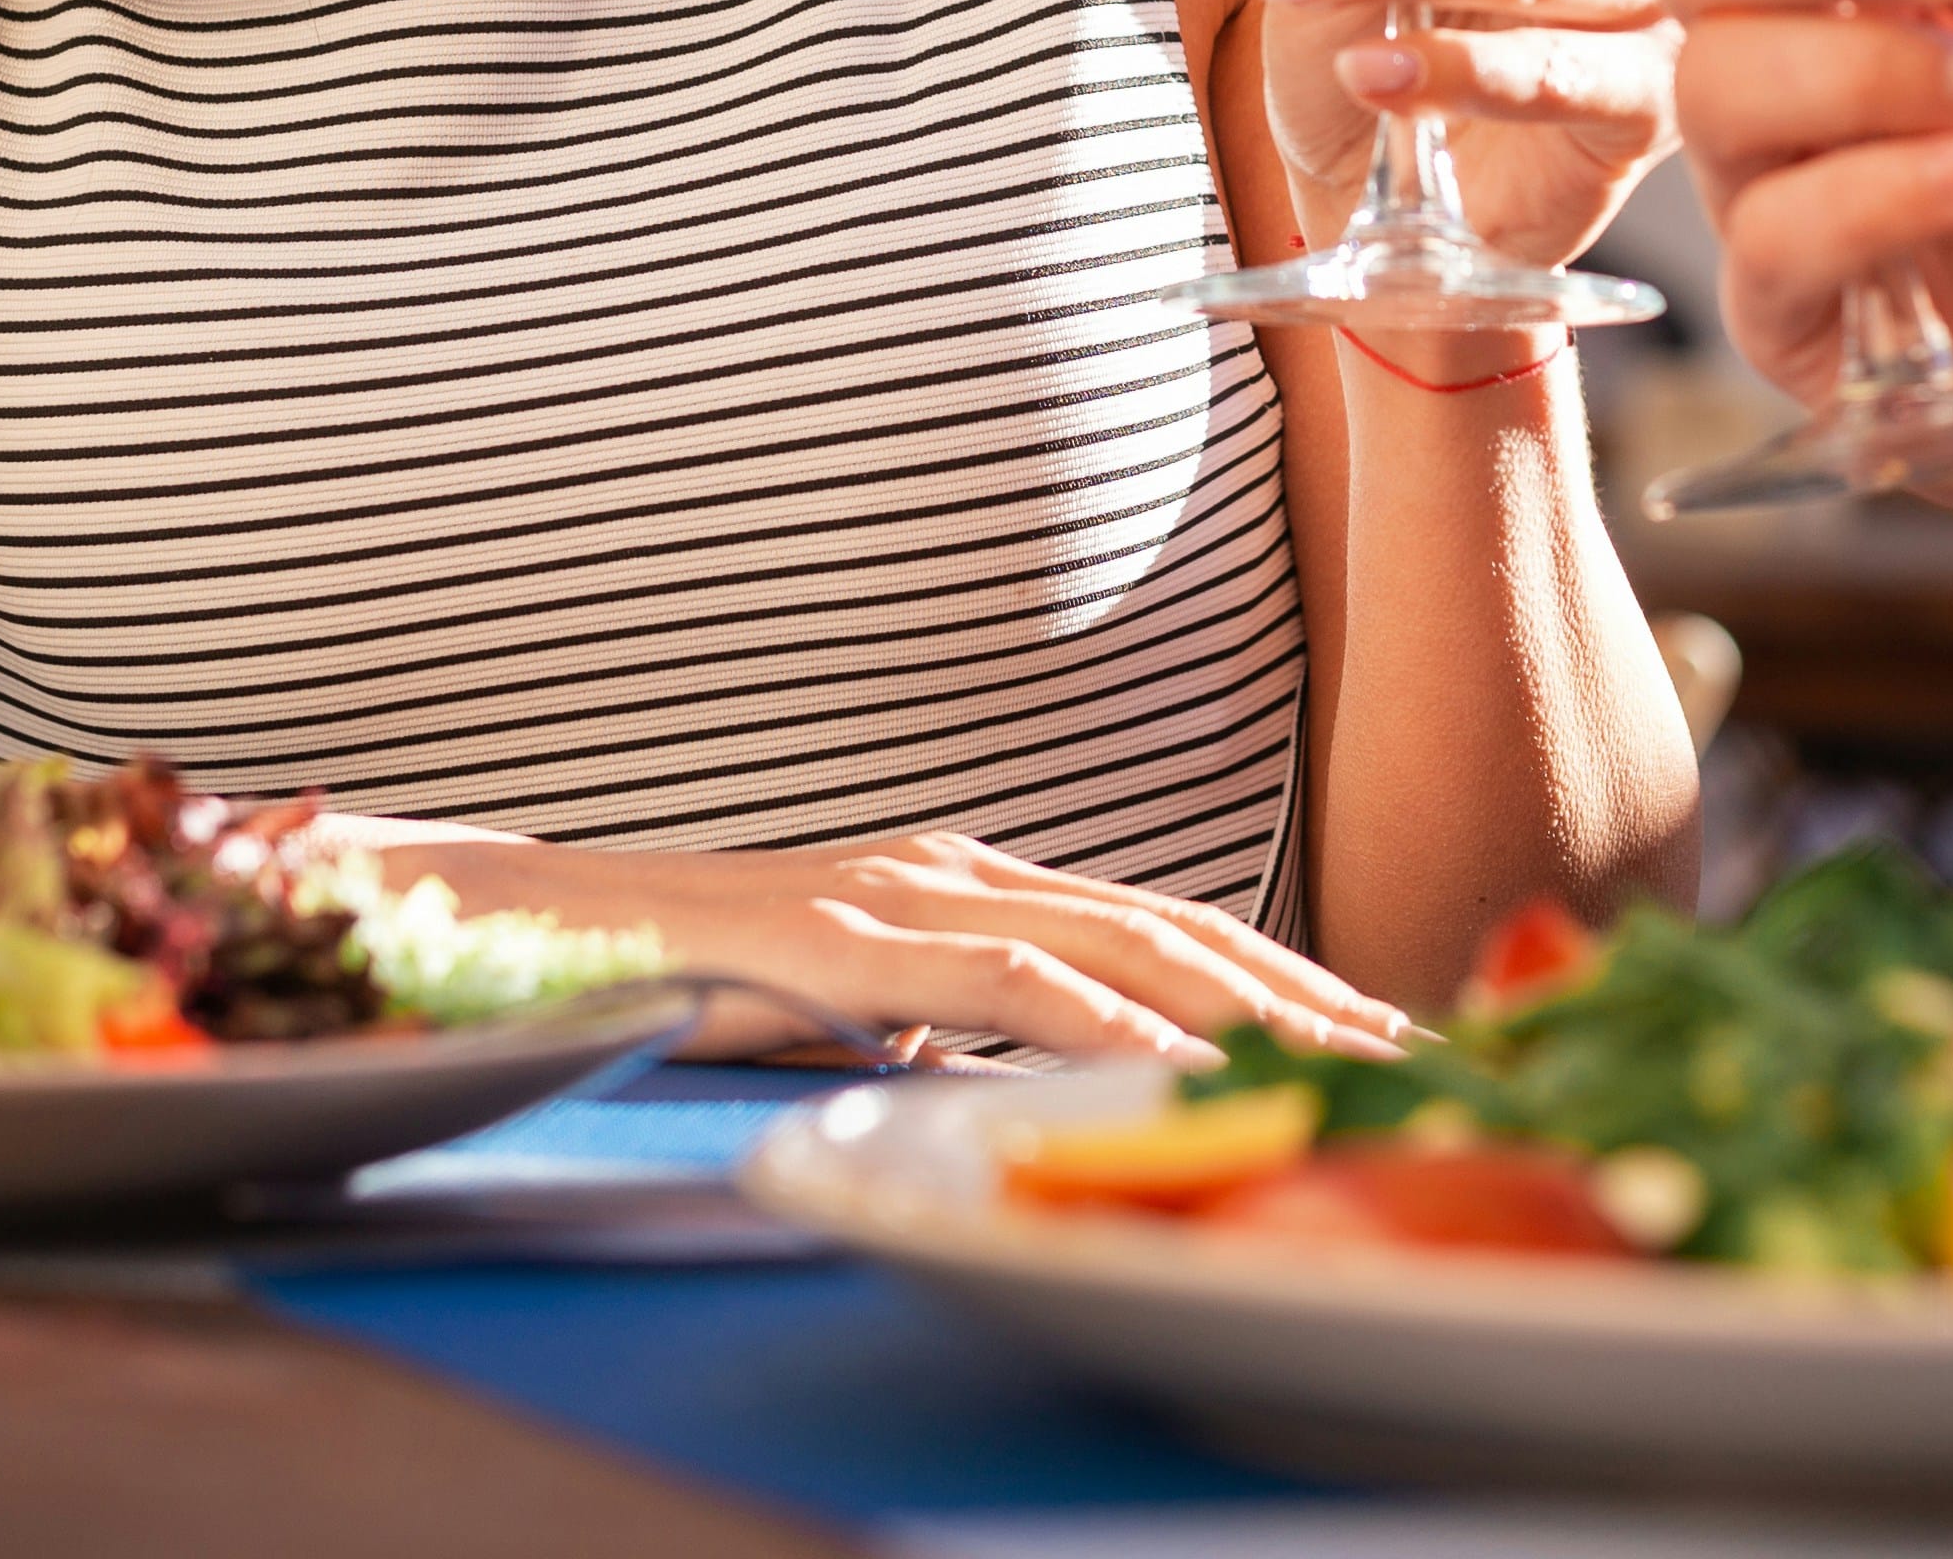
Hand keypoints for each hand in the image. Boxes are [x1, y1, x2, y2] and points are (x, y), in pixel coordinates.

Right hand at [401, 827, 1415, 1068]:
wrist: (513, 926)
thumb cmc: (676, 980)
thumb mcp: (845, 1017)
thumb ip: (940, 1032)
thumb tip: (1025, 1084)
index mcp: (971, 885)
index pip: (1172, 931)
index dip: (1298, 979)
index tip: (1405, 1038)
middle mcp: (955, 869)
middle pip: (1183, 929)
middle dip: (1321, 996)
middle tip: (1440, 1058)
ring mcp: (896, 892)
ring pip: (1118, 942)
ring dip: (1252, 1007)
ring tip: (1356, 1065)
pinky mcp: (833, 940)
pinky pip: (994, 982)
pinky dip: (1098, 1023)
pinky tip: (1176, 1063)